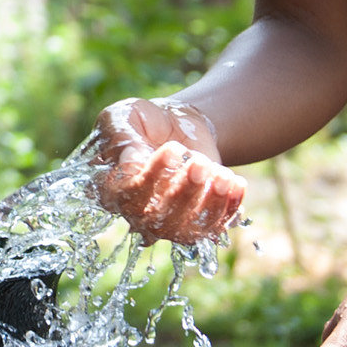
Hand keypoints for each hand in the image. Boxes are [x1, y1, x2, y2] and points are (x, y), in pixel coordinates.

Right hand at [90, 98, 245, 243]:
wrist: (176, 123)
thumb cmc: (143, 120)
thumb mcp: (122, 115)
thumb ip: (119, 135)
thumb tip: (131, 162)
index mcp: (111, 188)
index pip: (127, 196)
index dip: (151, 178)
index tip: (173, 150)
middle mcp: (136, 212)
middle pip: (157, 220)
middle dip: (183, 193)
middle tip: (199, 163)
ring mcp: (167, 221)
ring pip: (185, 230)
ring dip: (207, 204)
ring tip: (223, 175)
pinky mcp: (196, 220)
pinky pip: (212, 228)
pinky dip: (228, 209)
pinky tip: (235, 183)